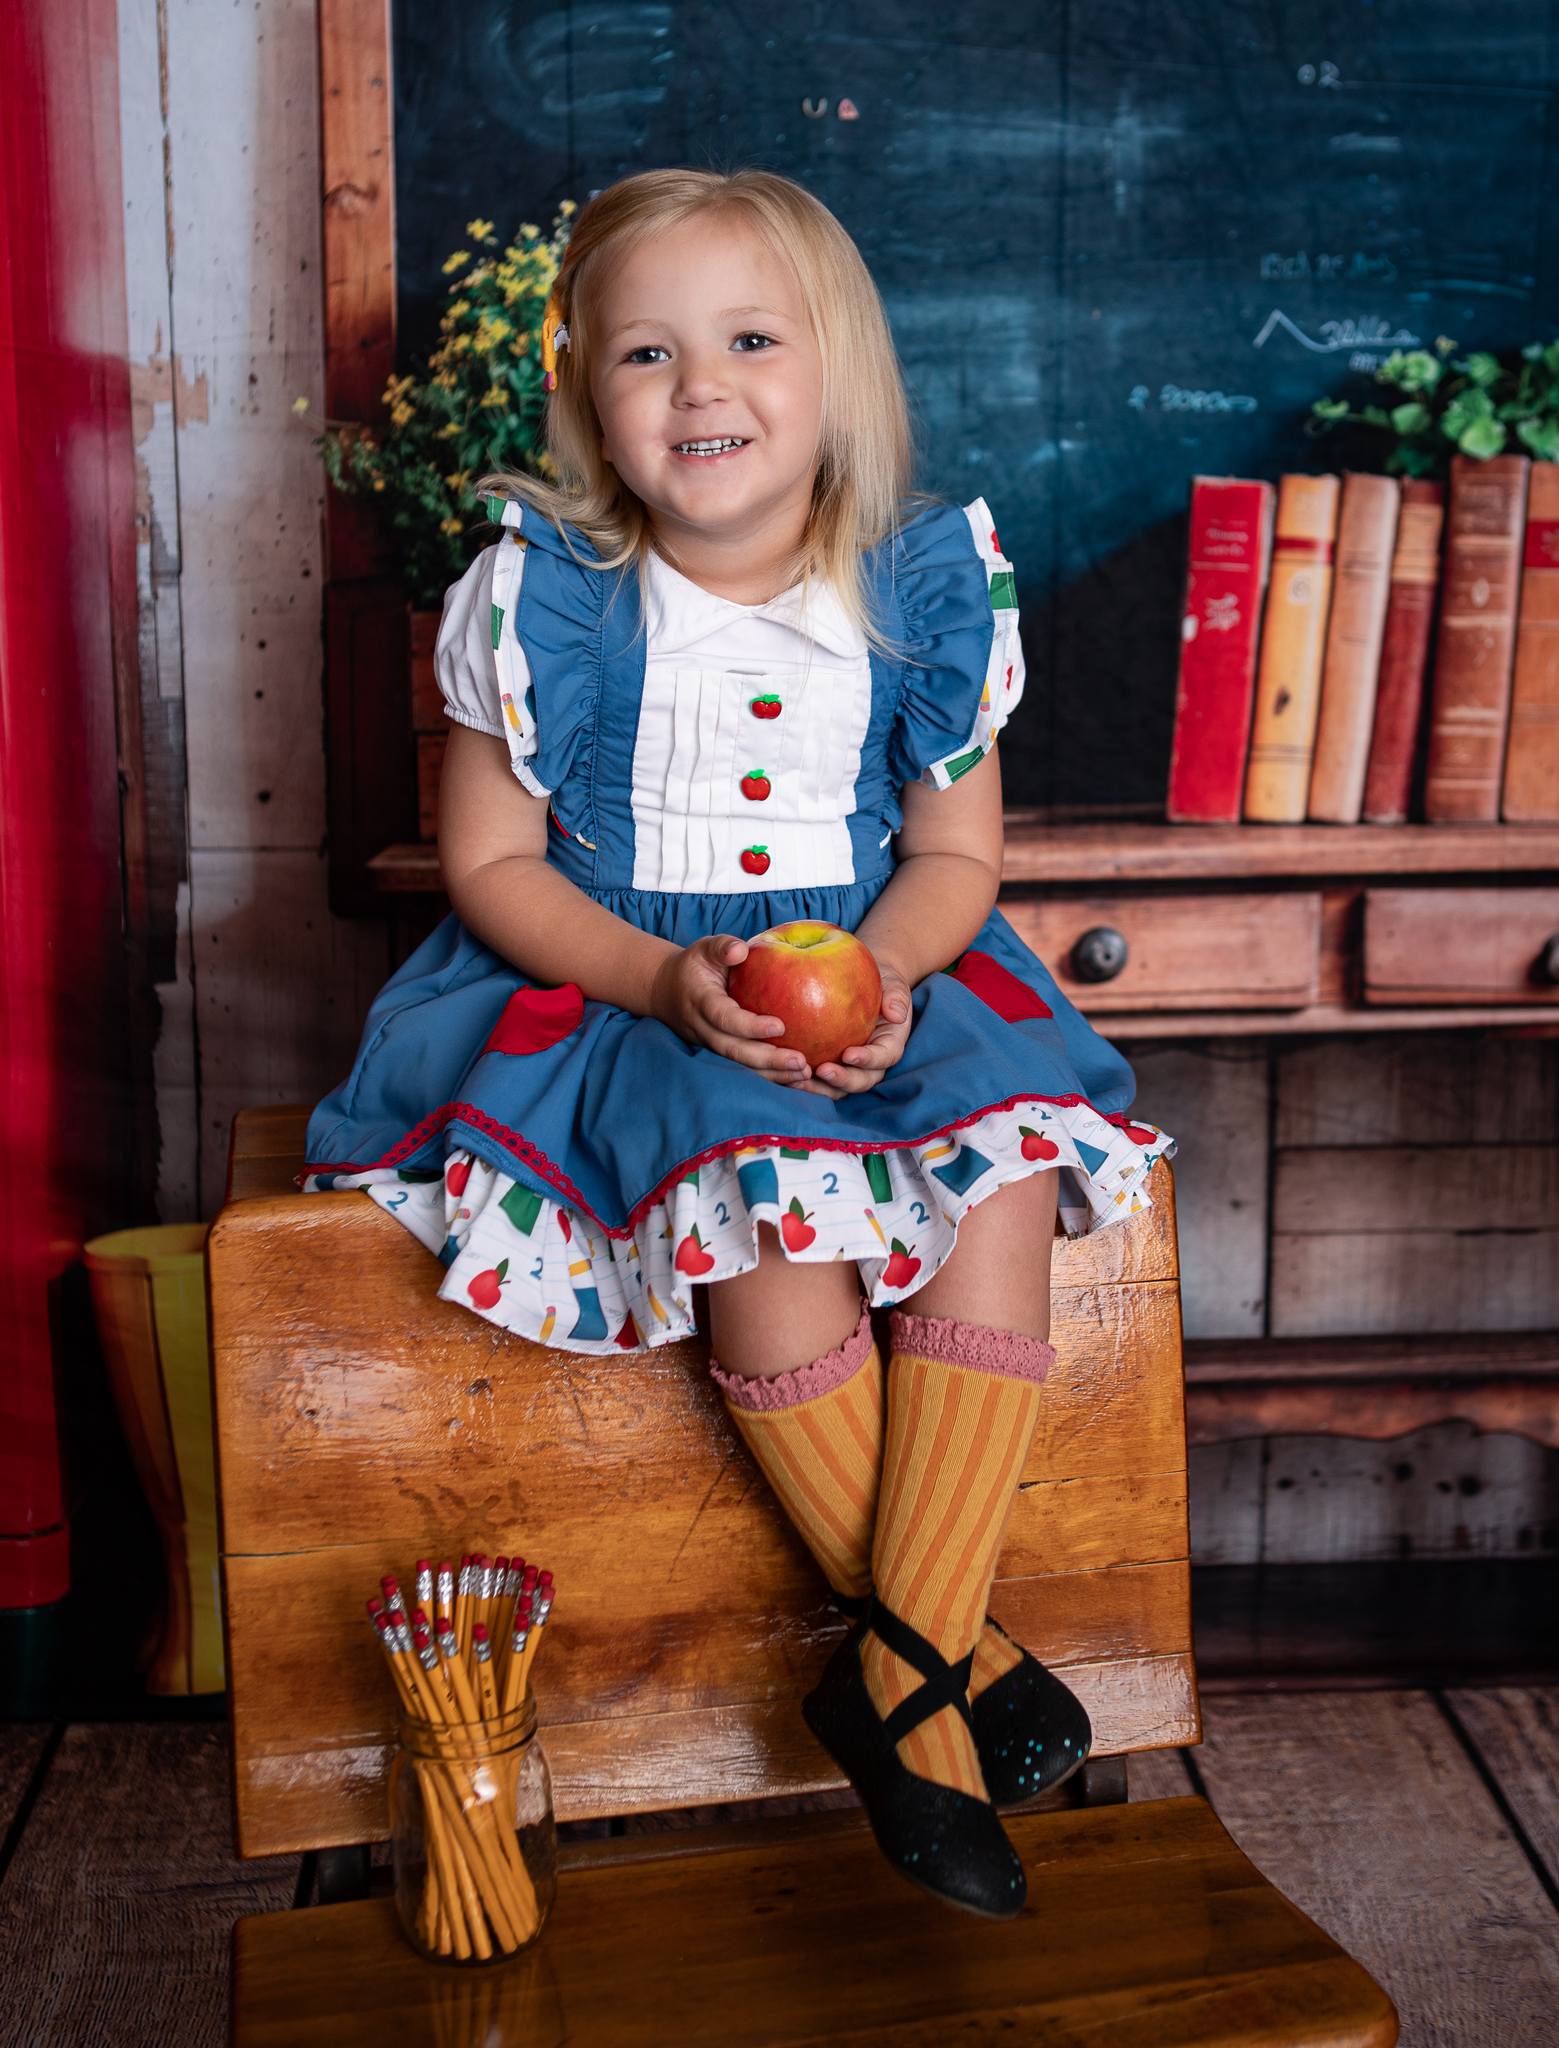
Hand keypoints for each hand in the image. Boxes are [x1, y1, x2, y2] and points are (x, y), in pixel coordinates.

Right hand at [649, 934, 811, 1083]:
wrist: (666, 991)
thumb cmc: (694, 967)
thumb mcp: (703, 948)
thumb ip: (722, 946)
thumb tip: (741, 950)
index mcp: (701, 1001)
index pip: (723, 1017)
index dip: (749, 1026)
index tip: (780, 1026)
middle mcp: (703, 1028)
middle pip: (734, 1050)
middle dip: (767, 1059)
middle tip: (800, 1061)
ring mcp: (709, 1045)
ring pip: (739, 1065)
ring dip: (771, 1074)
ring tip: (803, 1073)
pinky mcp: (718, 1054)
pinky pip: (743, 1069)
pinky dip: (769, 1076)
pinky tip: (796, 1078)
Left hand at [773, 958, 913, 1101]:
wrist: (868, 984)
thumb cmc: (883, 982)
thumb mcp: (893, 984)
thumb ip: (896, 997)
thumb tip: (896, 1013)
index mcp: (889, 1045)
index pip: (883, 1058)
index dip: (868, 1060)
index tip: (849, 1054)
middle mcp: (870, 1063)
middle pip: (860, 1081)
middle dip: (841, 1081)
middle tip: (821, 1071)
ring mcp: (849, 1068)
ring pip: (836, 1088)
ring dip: (818, 1088)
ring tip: (796, 1079)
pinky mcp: (828, 1065)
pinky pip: (815, 1078)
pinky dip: (800, 1078)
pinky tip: (780, 1070)